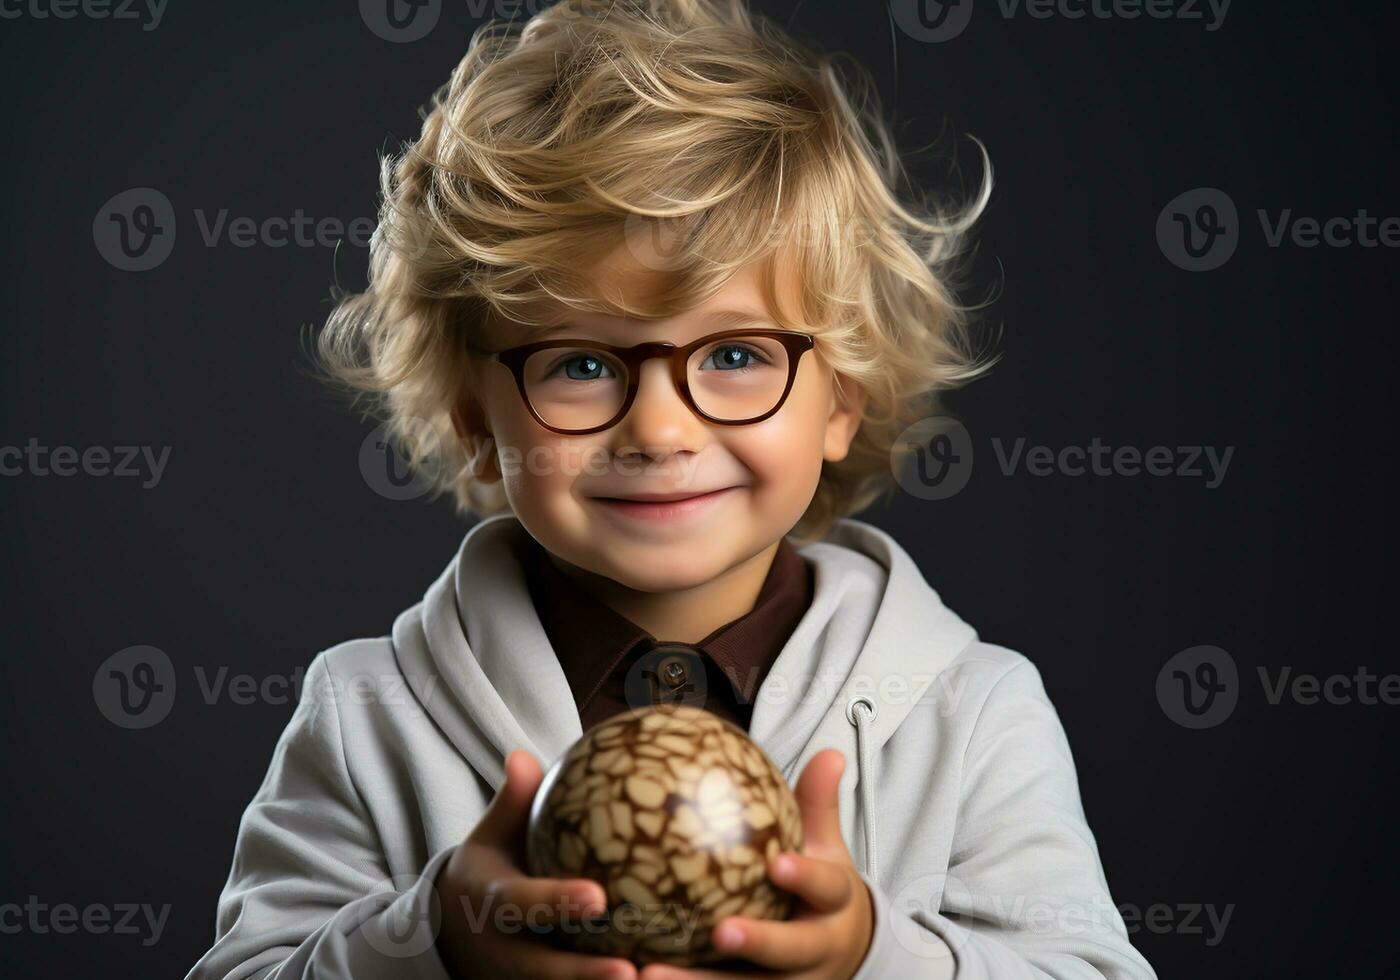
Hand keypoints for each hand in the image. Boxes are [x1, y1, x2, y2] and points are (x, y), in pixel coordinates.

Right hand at [435, 748, 637, 979]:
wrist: (452, 933)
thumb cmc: (489, 872)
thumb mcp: (491, 837)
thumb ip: (511, 803)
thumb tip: (522, 756)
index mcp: (493, 905)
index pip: (523, 904)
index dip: (557, 903)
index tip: (598, 898)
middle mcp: (506, 951)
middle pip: (544, 969)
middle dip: (584, 974)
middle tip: (631, 971)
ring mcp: (522, 979)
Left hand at [638, 749, 873, 979]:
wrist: (841, 954)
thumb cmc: (819, 892)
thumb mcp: (826, 849)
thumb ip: (817, 804)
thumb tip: (828, 752)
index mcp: (832, 909)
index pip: (825, 889)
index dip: (805, 877)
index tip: (777, 864)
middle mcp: (815, 954)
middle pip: (788, 954)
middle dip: (757, 944)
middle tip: (720, 933)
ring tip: (649, 973)